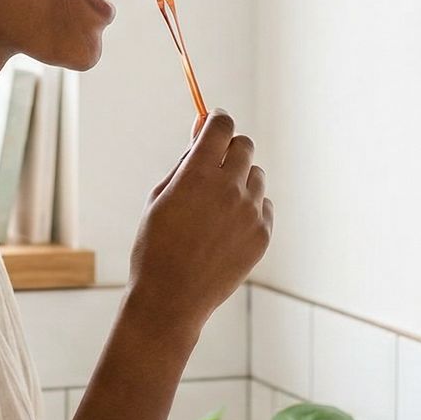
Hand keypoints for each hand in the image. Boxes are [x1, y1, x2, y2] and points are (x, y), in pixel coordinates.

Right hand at [127, 109, 272, 335]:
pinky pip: (264, 205)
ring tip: (215, 208)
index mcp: (198, 174)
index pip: (221, 126)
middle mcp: (229, 189)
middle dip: (228, 149)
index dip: (216, 121)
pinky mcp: (262, 235)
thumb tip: (201, 128)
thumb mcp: (160, 196)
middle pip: (244, 145)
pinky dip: (249, 209)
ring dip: (240, 181)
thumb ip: (185, 160)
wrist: (171, 299)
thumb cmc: (156, 245)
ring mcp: (250, 213)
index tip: (211, 125)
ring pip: (256, 175)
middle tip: (212, 168)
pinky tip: (226, 229)